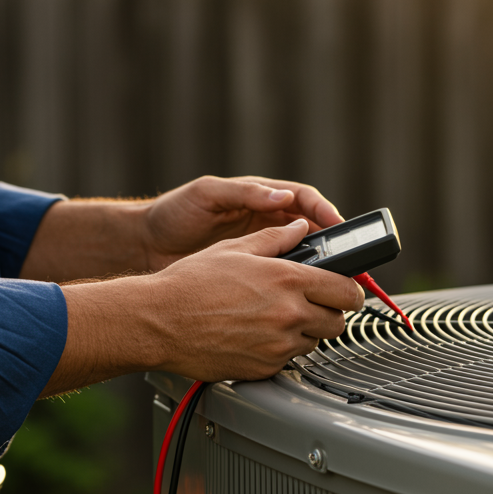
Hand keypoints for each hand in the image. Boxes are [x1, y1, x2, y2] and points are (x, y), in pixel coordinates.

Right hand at [41, 218, 364, 394]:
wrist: (159, 321)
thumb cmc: (189, 285)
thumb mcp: (235, 250)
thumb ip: (275, 238)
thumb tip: (298, 229)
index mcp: (287, 279)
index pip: (347, 290)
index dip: (349, 289)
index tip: (343, 289)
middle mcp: (288, 314)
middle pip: (338, 321)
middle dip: (329, 312)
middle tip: (311, 304)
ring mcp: (277, 345)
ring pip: (315, 342)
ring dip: (305, 332)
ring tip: (276, 319)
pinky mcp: (264, 368)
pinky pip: (289, 361)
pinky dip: (281, 350)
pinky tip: (258, 335)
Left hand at [141, 175, 344, 270]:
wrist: (146, 246)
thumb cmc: (173, 213)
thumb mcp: (208, 195)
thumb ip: (244, 194)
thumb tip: (282, 196)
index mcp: (260, 199)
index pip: (304, 201)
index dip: (325, 212)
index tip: (338, 225)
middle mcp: (265, 223)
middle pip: (311, 231)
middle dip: (331, 244)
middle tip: (347, 259)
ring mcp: (259, 250)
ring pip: (301, 259)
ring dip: (317, 269)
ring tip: (329, 281)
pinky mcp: (251, 275)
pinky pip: (281, 281)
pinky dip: (294, 289)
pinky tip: (300, 299)